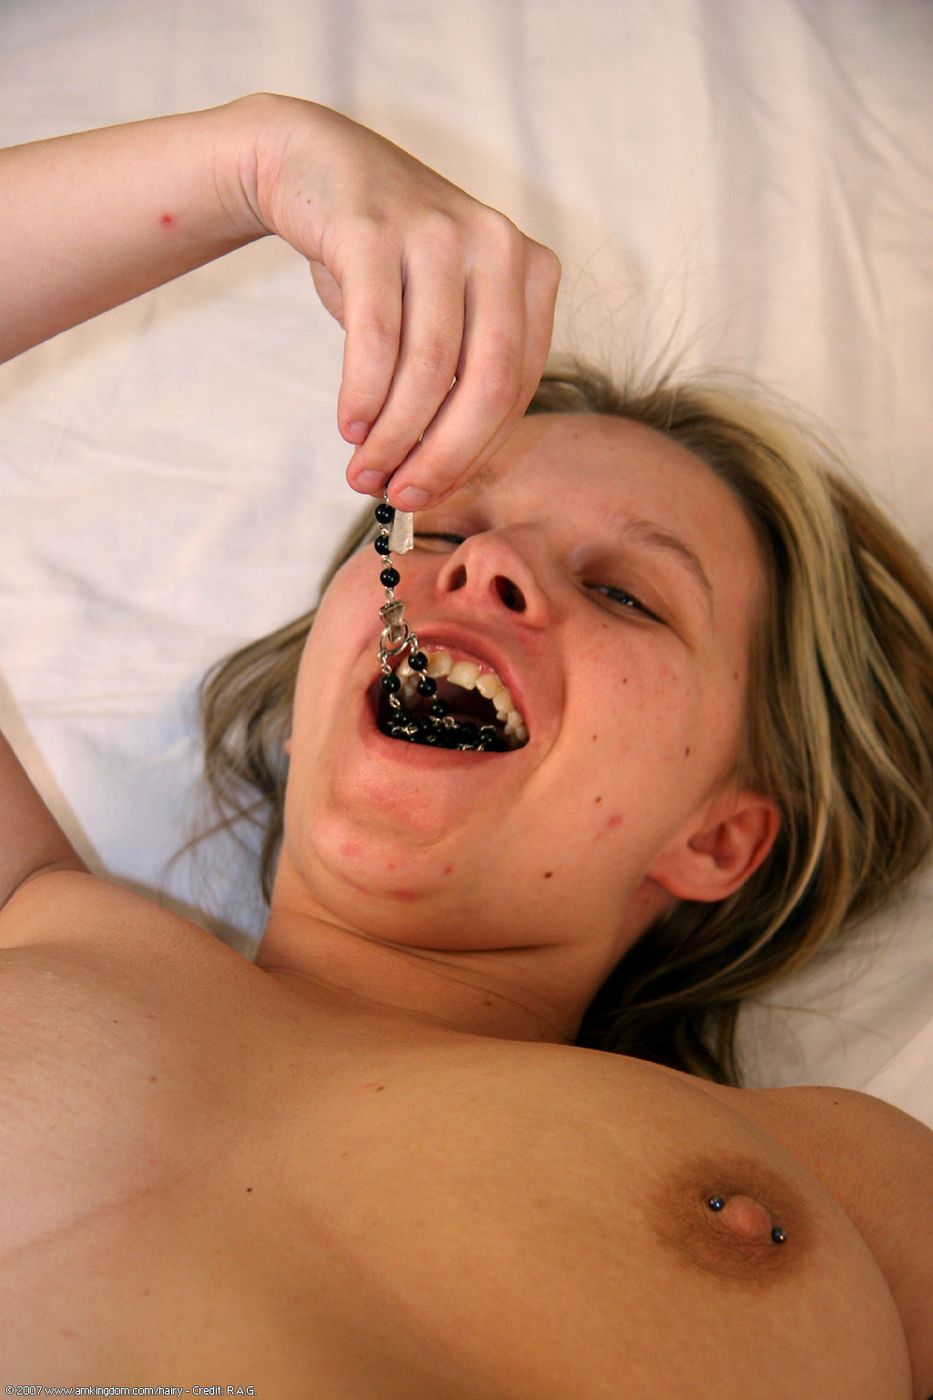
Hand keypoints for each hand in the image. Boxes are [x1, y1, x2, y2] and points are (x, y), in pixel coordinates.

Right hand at [250, 97, 560, 509]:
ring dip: (393, 434)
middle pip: (487, 385)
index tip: (430, 493)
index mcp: (531, 271)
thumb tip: (437, 477)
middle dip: (443, 456)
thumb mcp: (440, 311)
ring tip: (363, 470)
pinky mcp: (376, 230)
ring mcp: (439, 232)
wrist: (316, 165)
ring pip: (430, 368)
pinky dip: (363, 393)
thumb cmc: (385, 261)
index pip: (515, 389)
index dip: (473, 453)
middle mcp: (497, 245)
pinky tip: (349, 426)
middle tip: (401, 496)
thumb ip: (456, 380)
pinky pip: (376, 336)